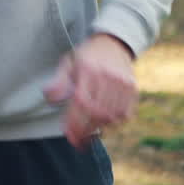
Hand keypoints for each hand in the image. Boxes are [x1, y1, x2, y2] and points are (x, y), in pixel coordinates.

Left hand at [44, 34, 137, 148]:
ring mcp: (122, 83)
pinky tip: (103, 125)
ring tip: (87, 134)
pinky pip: (125, 114)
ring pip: (111, 116)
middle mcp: (107, 76)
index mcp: (87, 68)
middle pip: (97, 112)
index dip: (75, 121)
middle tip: (76, 141)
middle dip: (85, 130)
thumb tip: (50, 99)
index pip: (81, 101)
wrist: (113, 43)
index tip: (68, 135)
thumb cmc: (86, 57)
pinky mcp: (133, 89)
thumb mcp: (68, 63)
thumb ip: (58, 81)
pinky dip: (114, 123)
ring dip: (98, 129)